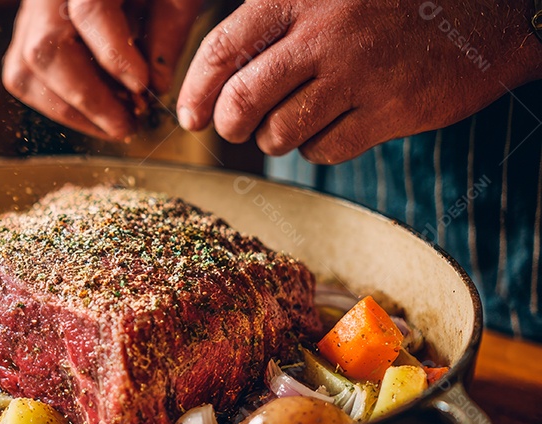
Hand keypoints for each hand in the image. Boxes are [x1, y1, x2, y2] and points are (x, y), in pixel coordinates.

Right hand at [3, 0, 202, 140]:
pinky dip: (54, 104)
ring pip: (24, 70)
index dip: (115, 56)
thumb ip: (170, 29)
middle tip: (126, 124)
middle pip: (45, 49)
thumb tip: (156, 85)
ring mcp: (30, 13)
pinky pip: (22, 76)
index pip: (90, 12)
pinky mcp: (26, 32)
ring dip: (68, 110)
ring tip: (111, 125)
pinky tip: (90, 113)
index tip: (142, 87)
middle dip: (88, 98)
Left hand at [177, 0, 541, 162]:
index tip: (190, 116)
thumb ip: (273, 17)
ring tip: (287, 123)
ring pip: (279, 133)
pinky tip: (331, 127)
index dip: (195, 92)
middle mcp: (324, 35)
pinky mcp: (391, 111)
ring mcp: (359, 75)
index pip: (222, 50)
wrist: (490, 7)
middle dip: (228, 124)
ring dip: (272, 138)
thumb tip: (216, 72)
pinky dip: (316, 149)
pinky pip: (325, 150)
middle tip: (234, 127)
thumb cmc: (389, 1)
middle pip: (241, 100)